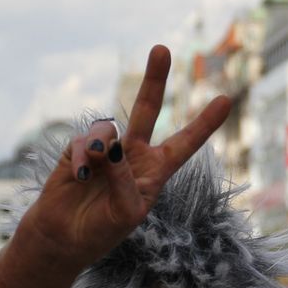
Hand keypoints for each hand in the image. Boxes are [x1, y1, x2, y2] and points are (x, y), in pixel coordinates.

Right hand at [21, 45, 230, 267]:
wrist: (62, 238)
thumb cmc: (101, 231)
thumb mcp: (125, 212)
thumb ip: (124, 178)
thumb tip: (112, 144)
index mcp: (155, 172)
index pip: (184, 144)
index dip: (204, 123)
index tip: (226, 100)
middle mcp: (134, 154)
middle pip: (148, 109)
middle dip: (155, 79)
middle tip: (162, 49)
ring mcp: (107, 149)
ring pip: (109, 129)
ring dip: (102, 150)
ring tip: (91, 175)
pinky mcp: (80, 149)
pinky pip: (86, 141)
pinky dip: (84, 158)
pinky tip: (79, 176)